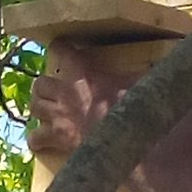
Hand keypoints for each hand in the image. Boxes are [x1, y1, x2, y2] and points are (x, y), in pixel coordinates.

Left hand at [26, 39, 129, 159]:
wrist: (124, 140)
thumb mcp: (140, 83)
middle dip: (45, 89)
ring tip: (48, 114)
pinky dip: (37, 141)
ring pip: (34, 106)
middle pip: (40, 83)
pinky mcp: (58, 137)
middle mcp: (65, 90)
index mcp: (83, 71)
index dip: (61, 49)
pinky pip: (36, 138)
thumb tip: (157, 68)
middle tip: (54, 93)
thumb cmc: (133, 109)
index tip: (63, 50)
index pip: (61, 49)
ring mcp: (58, 114)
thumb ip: (140, 74)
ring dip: (40, 110)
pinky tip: (43, 143)